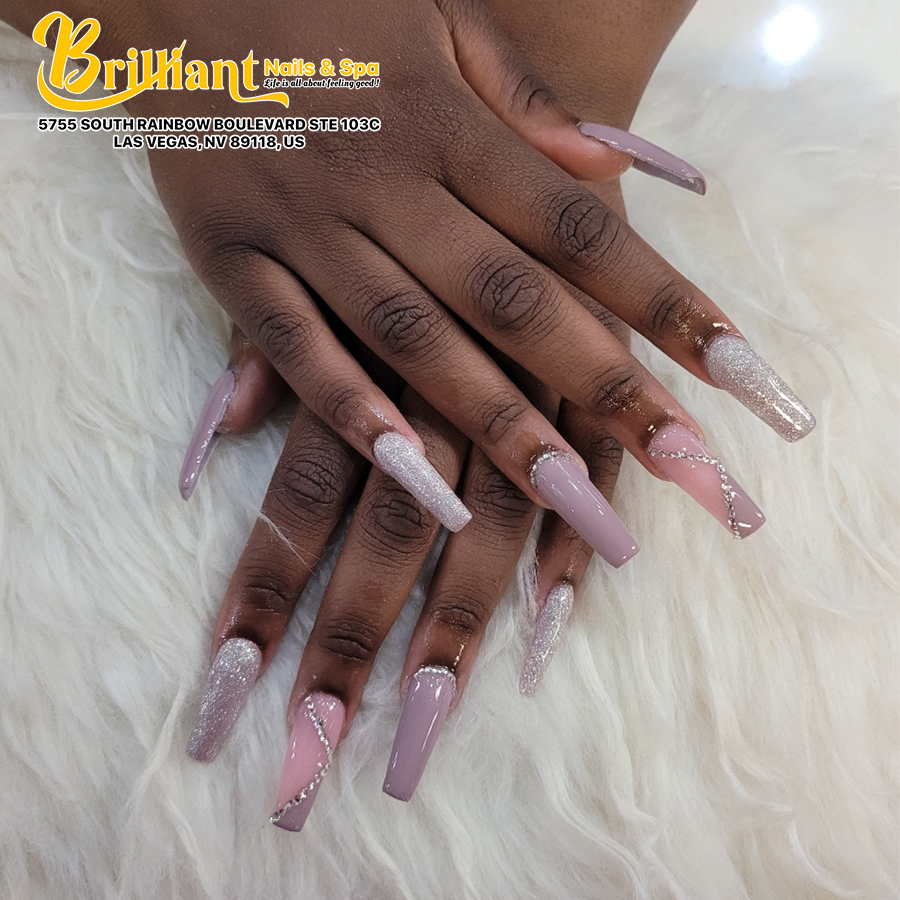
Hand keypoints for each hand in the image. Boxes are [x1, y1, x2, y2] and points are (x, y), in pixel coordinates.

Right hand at [18, 0, 813, 561]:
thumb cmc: (332, 9)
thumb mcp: (443, 25)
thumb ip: (530, 104)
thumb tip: (625, 166)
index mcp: (452, 128)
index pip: (583, 231)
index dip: (666, 304)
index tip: (739, 377)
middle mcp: (392, 186)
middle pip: (517, 302)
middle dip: (609, 389)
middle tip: (691, 472)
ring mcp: (309, 229)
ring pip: (416, 340)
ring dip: (499, 426)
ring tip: (580, 504)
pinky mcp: (232, 265)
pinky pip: (296, 351)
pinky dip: (353, 415)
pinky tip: (416, 483)